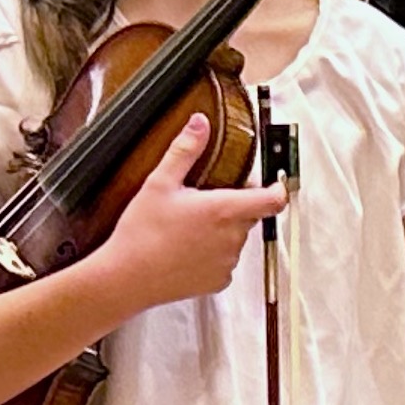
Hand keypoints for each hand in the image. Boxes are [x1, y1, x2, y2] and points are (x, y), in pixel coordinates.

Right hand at [96, 115, 282, 313]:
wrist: (126, 278)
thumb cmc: (141, 233)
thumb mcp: (159, 183)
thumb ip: (185, 151)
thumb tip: (200, 124)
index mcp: (224, 210)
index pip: (272, 200)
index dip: (277, 189)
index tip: (274, 183)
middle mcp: (232, 238)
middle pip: (249, 215)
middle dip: (233, 206)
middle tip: (202, 202)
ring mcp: (227, 262)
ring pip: (236, 238)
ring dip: (221, 231)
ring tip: (187, 228)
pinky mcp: (219, 281)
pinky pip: (225, 261)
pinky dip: (212, 254)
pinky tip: (186, 249)